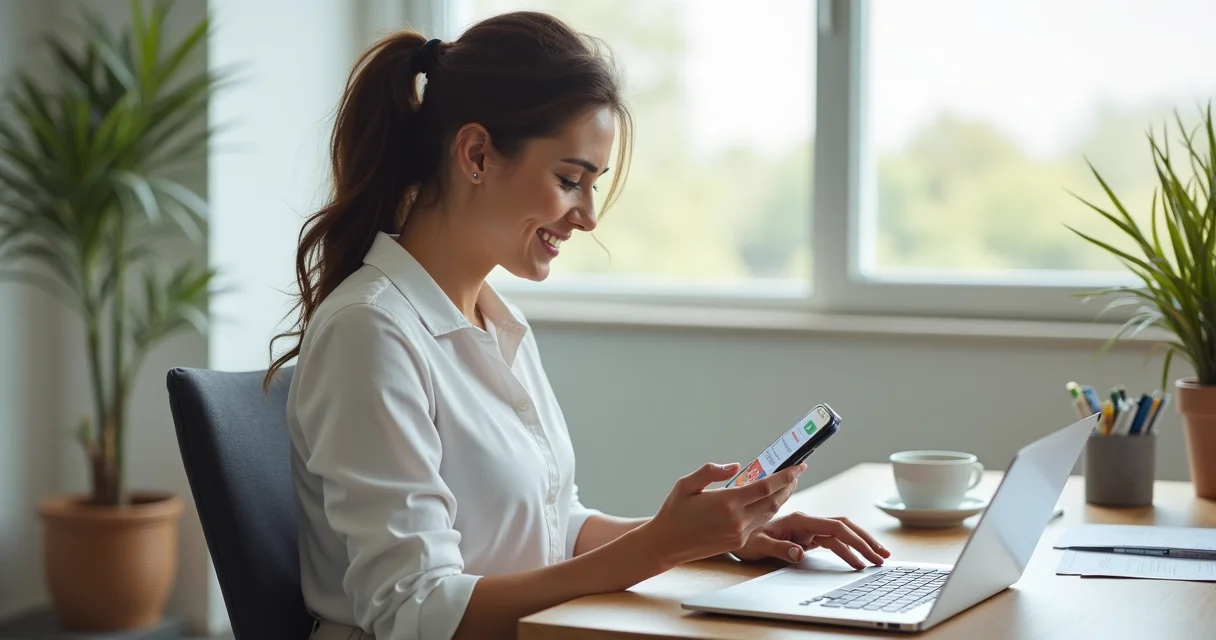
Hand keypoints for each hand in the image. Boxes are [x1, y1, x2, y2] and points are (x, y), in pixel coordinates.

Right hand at [640, 462, 804, 567]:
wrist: (666, 544)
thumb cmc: (674, 512)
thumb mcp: (687, 484)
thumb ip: (712, 471)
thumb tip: (736, 467)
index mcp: (727, 502)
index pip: (766, 486)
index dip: (786, 476)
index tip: (798, 466)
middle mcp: (737, 519)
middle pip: (774, 500)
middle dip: (789, 485)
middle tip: (797, 472)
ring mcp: (739, 533)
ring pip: (769, 513)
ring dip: (782, 498)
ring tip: (788, 484)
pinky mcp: (737, 541)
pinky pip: (759, 522)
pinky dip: (768, 509)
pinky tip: (768, 500)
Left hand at [734, 513, 890, 569]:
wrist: (736, 534)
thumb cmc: (746, 539)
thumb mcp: (759, 546)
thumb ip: (780, 549)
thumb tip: (800, 553)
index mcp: (799, 520)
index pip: (834, 528)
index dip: (856, 540)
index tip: (870, 553)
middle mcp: (807, 522)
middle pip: (844, 527)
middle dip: (866, 541)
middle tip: (883, 557)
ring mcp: (809, 529)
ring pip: (841, 534)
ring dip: (860, 546)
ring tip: (877, 560)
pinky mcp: (807, 537)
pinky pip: (832, 542)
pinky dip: (847, 551)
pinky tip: (856, 561)